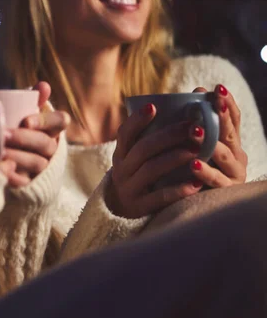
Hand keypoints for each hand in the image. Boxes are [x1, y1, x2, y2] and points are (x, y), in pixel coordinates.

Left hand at [4, 81, 70, 185]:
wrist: (6, 159)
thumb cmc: (15, 127)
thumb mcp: (21, 112)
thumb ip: (30, 98)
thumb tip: (43, 86)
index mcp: (52, 127)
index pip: (60, 121)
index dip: (44, 120)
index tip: (25, 121)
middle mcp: (51, 147)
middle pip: (45, 143)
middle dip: (24, 138)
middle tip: (3, 135)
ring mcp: (43, 167)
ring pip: (37, 163)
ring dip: (18, 157)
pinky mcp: (31, 184)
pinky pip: (27, 183)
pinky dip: (15, 177)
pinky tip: (2, 170)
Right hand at [108, 103, 203, 218]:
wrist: (123, 210)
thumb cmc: (139, 175)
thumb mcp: (135, 158)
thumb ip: (150, 139)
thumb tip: (180, 108)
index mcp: (121, 153)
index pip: (125, 133)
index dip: (137, 120)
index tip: (153, 106)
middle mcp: (122, 169)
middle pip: (142, 149)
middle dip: (168, 136)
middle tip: (193, 128)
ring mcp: (129, 188)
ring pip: (150, 170)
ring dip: (174, 158)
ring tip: (197, 150)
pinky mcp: (140, 207)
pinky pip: (159, 197)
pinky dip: (178, 190)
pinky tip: (196, 184)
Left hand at [188, 85, 247, 187]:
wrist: (193, 205)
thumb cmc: (192, 169)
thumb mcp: (194, 144)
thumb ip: (196, 121)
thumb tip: (196, 91)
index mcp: (229, 142)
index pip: (232, 119)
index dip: (227, 103)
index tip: (218, 87)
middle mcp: (236, 155)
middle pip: (230, 132)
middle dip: (223, 115)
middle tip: (216, 99)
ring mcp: (233, 173)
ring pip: (224, 155)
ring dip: (209, 142)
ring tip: (195, 131)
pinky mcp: (225, 191)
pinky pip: (216, 180)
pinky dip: (205, 172)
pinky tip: (193, 164)